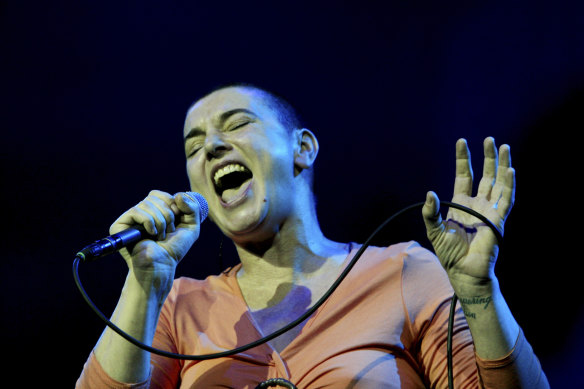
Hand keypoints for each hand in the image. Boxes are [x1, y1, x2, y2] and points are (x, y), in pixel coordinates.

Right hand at [110, 190, 202, 285]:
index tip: (177, 220)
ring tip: (160, 237)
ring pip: (146, 204)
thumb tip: (179, 194)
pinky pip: (136, 211)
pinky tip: (151, 234)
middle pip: (154, 197)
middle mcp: (140, 213)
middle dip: (167, 215)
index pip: (159, 194)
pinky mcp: (119, 226)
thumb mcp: (191, 226)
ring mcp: (129, 219)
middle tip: (168, 232)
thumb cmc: (174, 249)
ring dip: (160, 222)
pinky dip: (148, 222)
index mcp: (153, 211)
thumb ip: (192, 208)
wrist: (162, 266)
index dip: (171, 204)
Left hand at [422, 137, 514, 291]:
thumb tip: (429, 193)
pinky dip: (509, 185)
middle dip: (487, 157)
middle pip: (486, 175)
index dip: (464, 159)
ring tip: (503, 146)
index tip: (462, 141)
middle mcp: (478, 204)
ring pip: (499, 183)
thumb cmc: (449, 253)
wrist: (463, 271)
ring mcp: (490, 211)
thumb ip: (430, 212)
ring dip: (502, 165)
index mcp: (461, 203)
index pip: (464, 175)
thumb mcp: (434, 230)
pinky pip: (507, 200)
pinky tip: (511, 170)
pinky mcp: (499, 220)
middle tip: (489, 139)